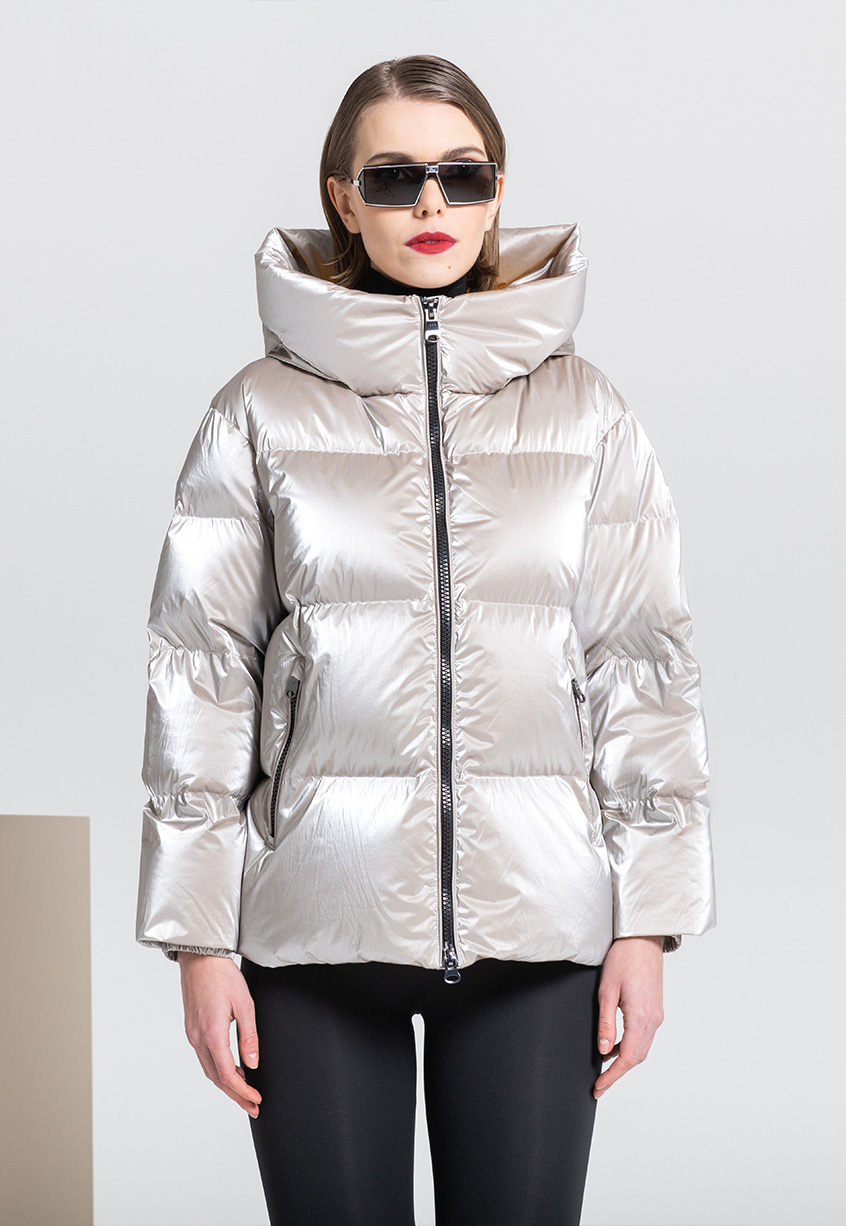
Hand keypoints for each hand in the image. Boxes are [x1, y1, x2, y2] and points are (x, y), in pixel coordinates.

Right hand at [177, 952, 261, 1117]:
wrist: (200, 958)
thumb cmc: (222, 976)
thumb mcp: (245, 1003)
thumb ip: (249, 1036)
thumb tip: (253, 1063)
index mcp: (212, 1033)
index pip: (226, 1074)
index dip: (242, 1091)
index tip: (257, 1099)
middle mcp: (198, 1038)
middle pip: (216, 1078)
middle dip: (236, 1095)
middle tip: (254, 1106)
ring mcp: (192, 1034)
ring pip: (209, 1070)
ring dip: (227, 1085)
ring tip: (245, 1094)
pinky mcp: (192, 1029)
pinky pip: (205, 1058)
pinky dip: (218, 1070)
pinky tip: (231, 1071)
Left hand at [594, 935, 663, 1099]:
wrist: (643, 938)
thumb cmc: (624, 958)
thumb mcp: (607, 990)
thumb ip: (606, 1023)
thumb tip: (604, 1050)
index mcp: (641, 1016)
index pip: (628, 1058)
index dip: (612, 1076)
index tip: (599, 1087)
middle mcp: (653, 1019)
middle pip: (637, 1057)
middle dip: (617, 1073)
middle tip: (599, 1084)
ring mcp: (657, 1014)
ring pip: (642, 1048)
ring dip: (625, 1060)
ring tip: (604, 1068)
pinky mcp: (655, 1008)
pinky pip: (644, 1035)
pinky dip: (630, 1046)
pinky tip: (614, 1045)